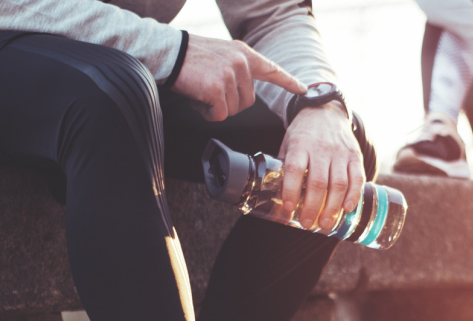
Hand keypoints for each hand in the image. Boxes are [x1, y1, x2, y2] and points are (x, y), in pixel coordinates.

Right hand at [172, 35, 306, 121]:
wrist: (169, 53)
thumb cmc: (191, 58)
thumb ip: (238, 69)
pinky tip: (197, 98)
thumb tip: (246, 93)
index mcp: (244, 53)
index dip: (288, 81)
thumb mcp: (222, 54)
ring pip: (233, 110)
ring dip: (215, 107)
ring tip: (201, 89)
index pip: (272, 69)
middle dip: (228, 102)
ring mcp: (230, 75)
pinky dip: (207, 113)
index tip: (303, 89)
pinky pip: (219, 115)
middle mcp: (241, 63)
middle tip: (209, 89)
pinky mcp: (217, 89)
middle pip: (247, 102)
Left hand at [277, 101, 365, 231]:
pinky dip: (353, 195)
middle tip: (308, 224)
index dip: (291, 190)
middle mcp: (321, 148)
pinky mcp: (355, 156)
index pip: (295, 168)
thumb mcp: (288, 143)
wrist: (326, 112)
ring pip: (338, 184)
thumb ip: (285, 166)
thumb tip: (277, 197)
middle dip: (313, 207)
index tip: (289, 208)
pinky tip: (347, 209)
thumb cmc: (304, 133)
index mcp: (300, 145)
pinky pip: (357, 178)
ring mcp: (340, 152)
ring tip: (325, 224)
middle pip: (318, 182)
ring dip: (332, 208)